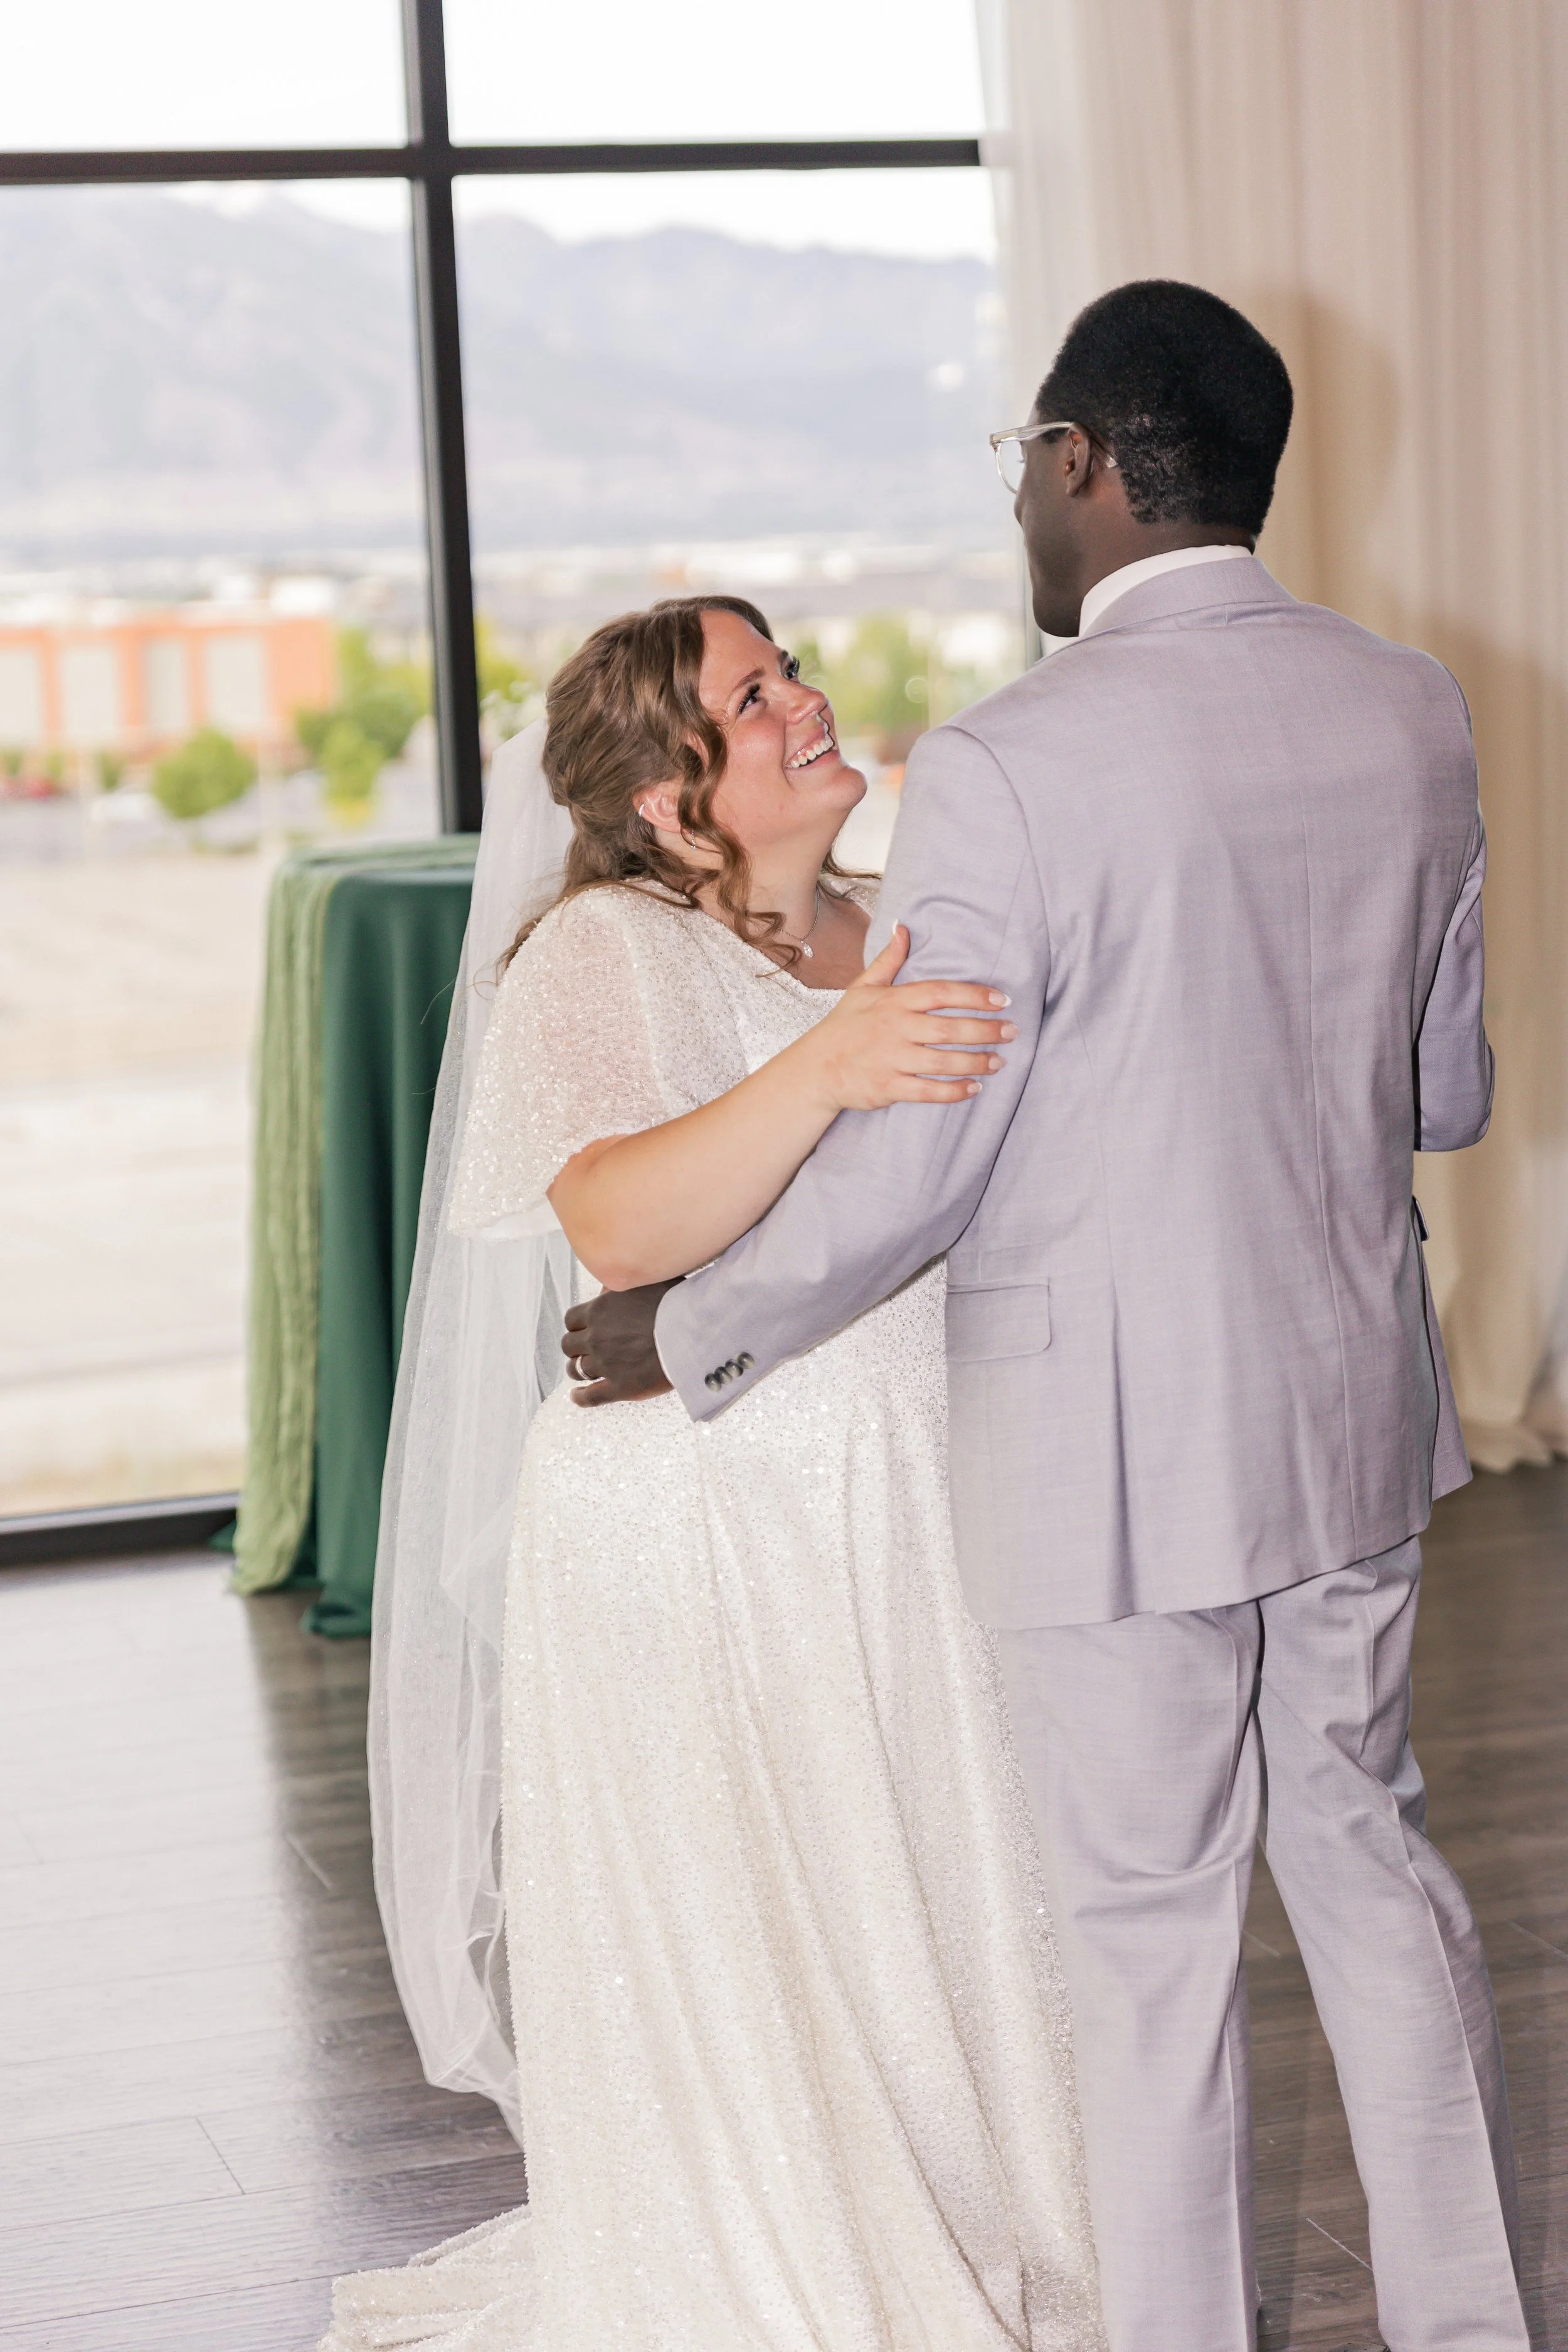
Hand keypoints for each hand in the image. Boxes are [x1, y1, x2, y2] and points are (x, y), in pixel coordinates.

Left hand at [562, 1279, 678, 1406]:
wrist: (693, 1333)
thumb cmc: (675, 1303)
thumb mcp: (646, 1281)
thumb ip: (623, 1284)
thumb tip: (609, 1287)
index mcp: (600, 1311)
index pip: (571, 1319)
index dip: (576, 1325)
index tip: (583, 1328)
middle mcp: (596, 1338)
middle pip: (569, 1345)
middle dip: (575, 1347)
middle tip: (585, 1349)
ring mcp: (606, 1364)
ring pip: (576, 1370)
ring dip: (577, 1369)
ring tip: (583, 1372)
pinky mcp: (619, 1388)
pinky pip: (590, 1397)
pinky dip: (580, 1397)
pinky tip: (577, 1396)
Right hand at [802, 926, 1014, 1113]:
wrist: (815, 1069)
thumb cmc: (844, 1026)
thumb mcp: (863, 987)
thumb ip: (889, 960)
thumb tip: (903, 927)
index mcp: (893, 1001)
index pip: (940, 992)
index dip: (974, 995)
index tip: (1002, 1000)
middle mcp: (894, 1028)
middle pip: (949, 1028)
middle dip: (985, 1030)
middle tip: (1012, 1032)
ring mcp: (891, 1059)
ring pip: (943, 1061)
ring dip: (976, 1062)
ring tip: (999, 1061)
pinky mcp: (888, 1088)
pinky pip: (928, 1091)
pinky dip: (954, 1091)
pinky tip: (974, 1088)